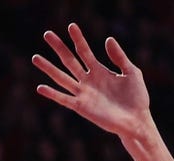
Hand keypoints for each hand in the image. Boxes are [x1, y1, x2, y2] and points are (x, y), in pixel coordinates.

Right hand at [32, 23, 150, 138]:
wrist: (138, 122)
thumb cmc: (137, 99)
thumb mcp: (132, 73)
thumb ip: (120, 57)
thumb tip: (108, 39)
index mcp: (99, 71)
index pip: (84, 51)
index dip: (78, 39)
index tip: (71, 26)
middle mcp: (88, 81)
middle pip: (70, 61)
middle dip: (59, 47)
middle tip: (47, 34)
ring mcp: (84, 94)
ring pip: (62, 78)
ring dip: (49, 68)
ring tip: (35, 58)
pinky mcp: (82, 108)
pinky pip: (65, 99)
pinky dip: (53, 94)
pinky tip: (40, 88)